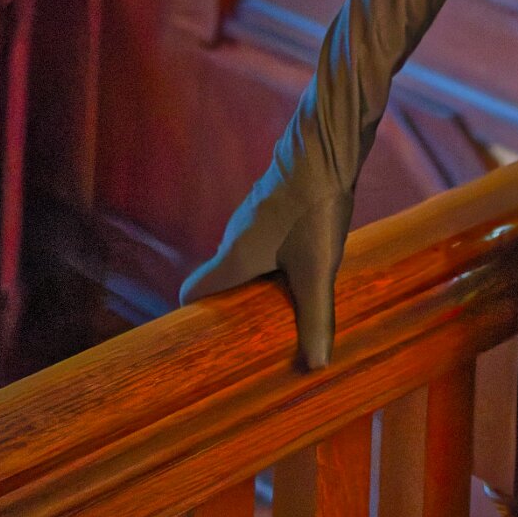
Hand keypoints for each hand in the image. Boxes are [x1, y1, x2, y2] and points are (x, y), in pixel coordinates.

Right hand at [180, 160, 352, 369]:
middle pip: (221, 280)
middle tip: (253, 335)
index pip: (192, 293)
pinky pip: (264, 241)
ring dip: (256, 283)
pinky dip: (272, 260)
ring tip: (281, 307)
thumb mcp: (317, 270)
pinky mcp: (272, 203)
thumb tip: (318, 368)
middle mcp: (233, 238)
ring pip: (245, 260)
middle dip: (232, 308)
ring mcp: (252, 217)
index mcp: (232, 258)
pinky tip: (302, 267)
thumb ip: (315, 317)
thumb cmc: (312, 210)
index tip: (203, 345)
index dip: (192, 320)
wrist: (325, 148)